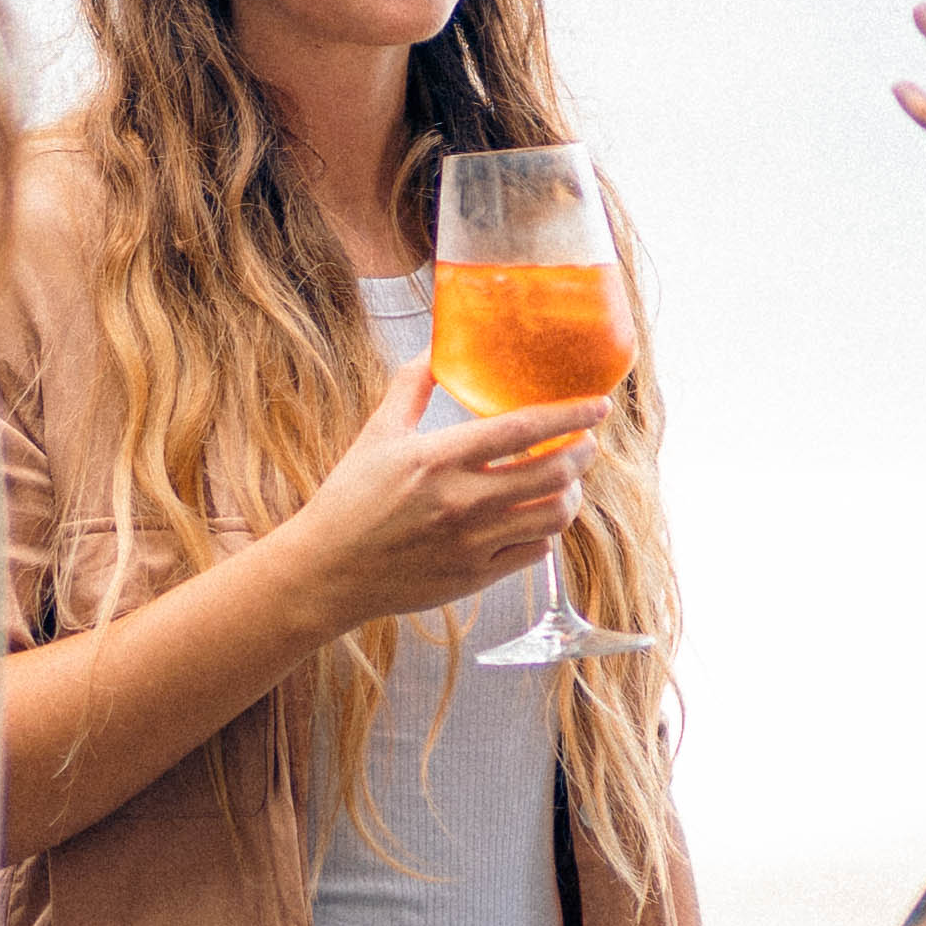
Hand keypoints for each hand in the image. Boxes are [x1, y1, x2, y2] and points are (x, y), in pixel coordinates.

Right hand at [278, 358, 605, 638]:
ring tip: (566, 481)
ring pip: (553, 516)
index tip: (598, 405)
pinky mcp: (475, 576)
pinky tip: (534, 515)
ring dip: (571, 493)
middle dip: (582, 454)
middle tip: (585, 443)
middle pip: (553, 474)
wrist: (327, 570)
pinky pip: (535, 551)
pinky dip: (546, 530)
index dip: (570, 415)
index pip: (523, 429)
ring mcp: (472, 543)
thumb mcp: (377, 434)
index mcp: (438, 459)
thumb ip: (410, 387)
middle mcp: (461, 502)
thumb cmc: (350, 499)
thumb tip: (435, 349)